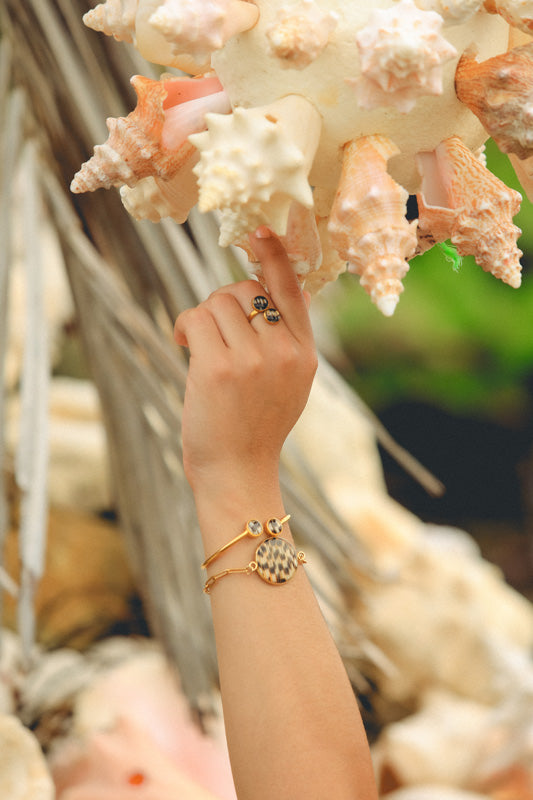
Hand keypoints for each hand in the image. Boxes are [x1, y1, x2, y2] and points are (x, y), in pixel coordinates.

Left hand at [174, 228, 317, 494]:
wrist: (238, 473)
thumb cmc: (256, 427)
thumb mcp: (289, 383)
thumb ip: (286, 342)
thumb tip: (270, 292)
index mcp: (304, 353)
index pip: (292, 289)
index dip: (273, 256)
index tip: (259, 231)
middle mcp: (285, 351)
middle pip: (244, 290)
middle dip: (222, 304)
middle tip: (211, 332)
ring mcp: (254, 359)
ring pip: (218, 302)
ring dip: (200, 318)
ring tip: (196, 345)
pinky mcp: (220, 367)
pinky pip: (196, 318)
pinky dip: (183, 326)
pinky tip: (182, 344)